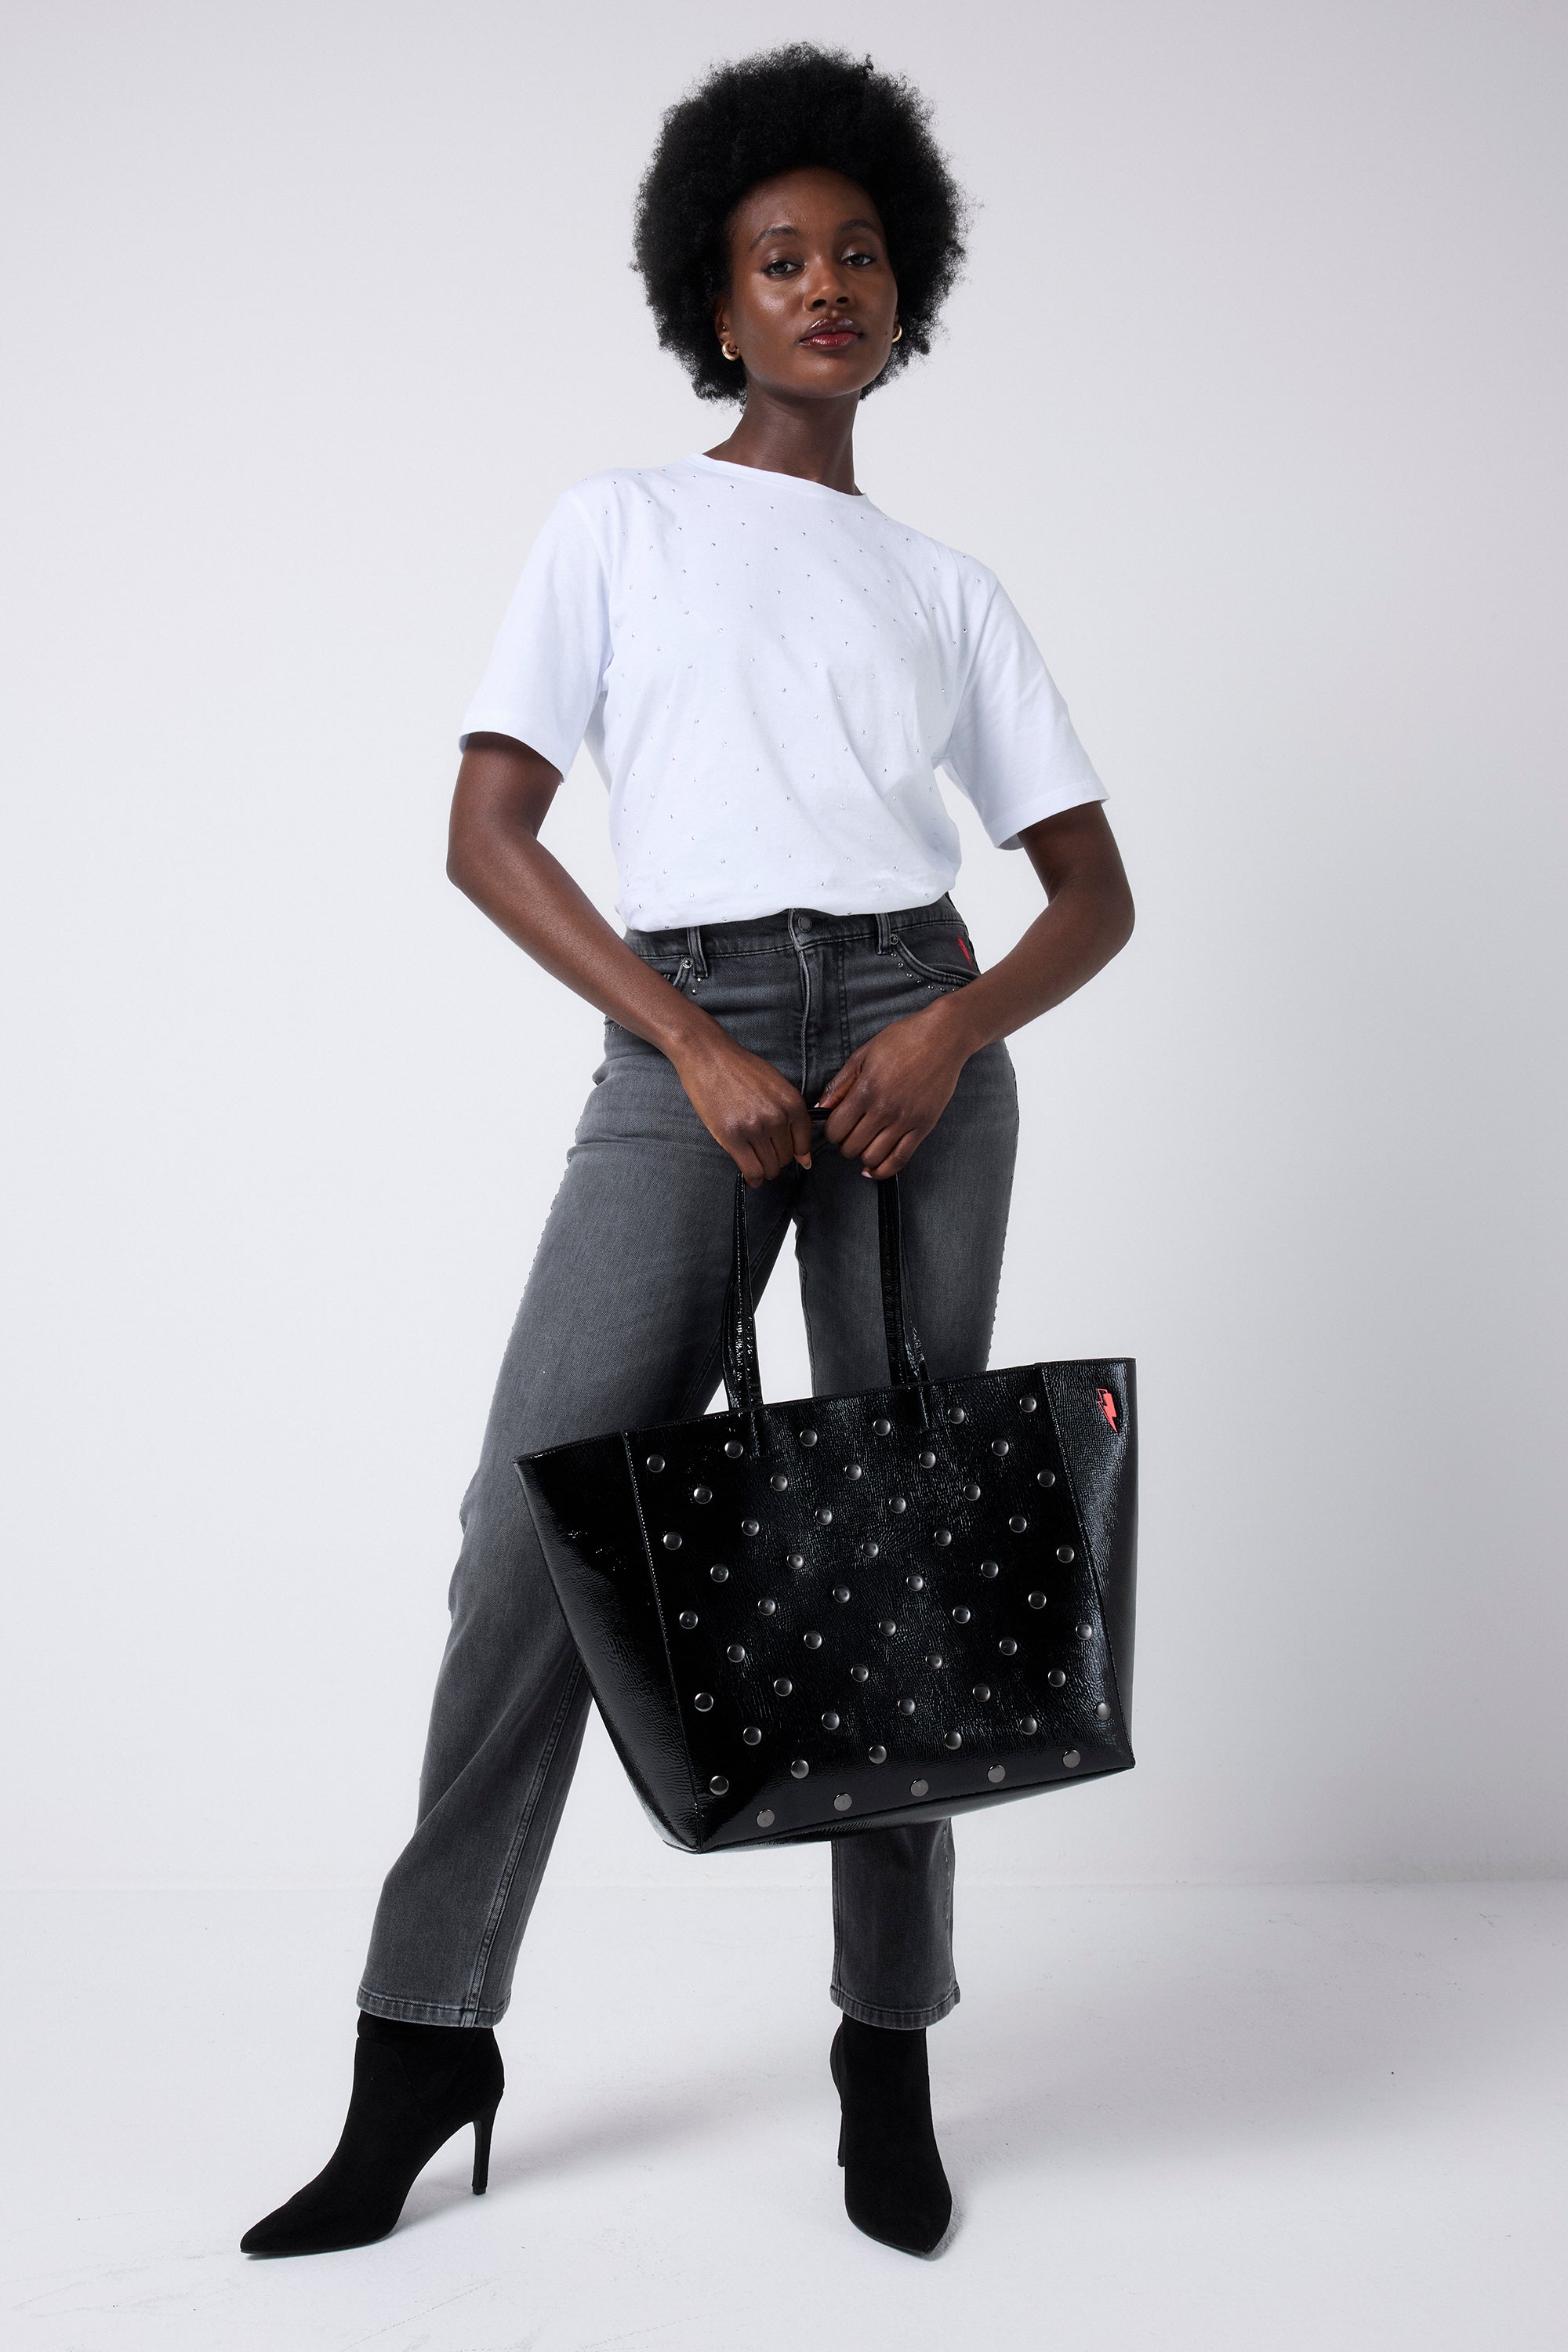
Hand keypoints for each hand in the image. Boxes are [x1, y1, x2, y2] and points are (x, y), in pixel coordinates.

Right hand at [673, 1032, 814, 1186]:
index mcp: (792, 1103)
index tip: (786, 1155)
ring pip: (770, 1167)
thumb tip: (804, 1157)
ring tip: (756, 1162)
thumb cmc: (741, 1068)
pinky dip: (754, 1179)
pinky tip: (751, 1176)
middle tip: (764, 1153)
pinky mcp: (732, 1137)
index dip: (795, 1153)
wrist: (708, 1056)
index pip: (803, 1144)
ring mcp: (755, 1128)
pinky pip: (752, 1171)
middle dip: (777, 1159)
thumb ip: (792, 1117)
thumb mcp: (776, 1085)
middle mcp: (777, 1117)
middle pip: (786, 1158)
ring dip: (765, 1170)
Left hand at [815, 997, 973, 1178]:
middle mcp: (885, 1109)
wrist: (943, 1038)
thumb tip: (821, 1108)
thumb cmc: (903, 1040)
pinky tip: (874, 1168)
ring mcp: (906, 1120)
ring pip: (873, 1157)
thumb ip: (840, 1084)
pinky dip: (883, 1170)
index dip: (830, 1132)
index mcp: (866, 1090)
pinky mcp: (923, 1127)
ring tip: (864, 1144)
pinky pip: (900, 1160)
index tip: (836, 1125)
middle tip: (850, 1134)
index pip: (836, 1129)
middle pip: (851, 1147)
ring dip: (862, 1156)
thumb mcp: (863, 1055)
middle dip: (844, 1144)